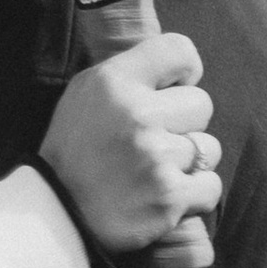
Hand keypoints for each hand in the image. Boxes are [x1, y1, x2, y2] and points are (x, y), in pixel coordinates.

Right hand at [39, 33, 221, 263]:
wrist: (55, 216)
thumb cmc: (73, 153)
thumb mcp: (85, 94)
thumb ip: (130, 74)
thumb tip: (180, 69)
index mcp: (115, 82)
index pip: (180, 50)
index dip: (185, 72)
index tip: (172, 91)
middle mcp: (137, 114)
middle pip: (202, 104)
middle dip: (185, 125)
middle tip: (155, 144)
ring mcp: (156, 157)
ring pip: (209, 148)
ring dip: (190, 163)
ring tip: (156, 174)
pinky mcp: (169, 197)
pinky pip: (211, 186)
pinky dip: (195, 196)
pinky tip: (166, 197)